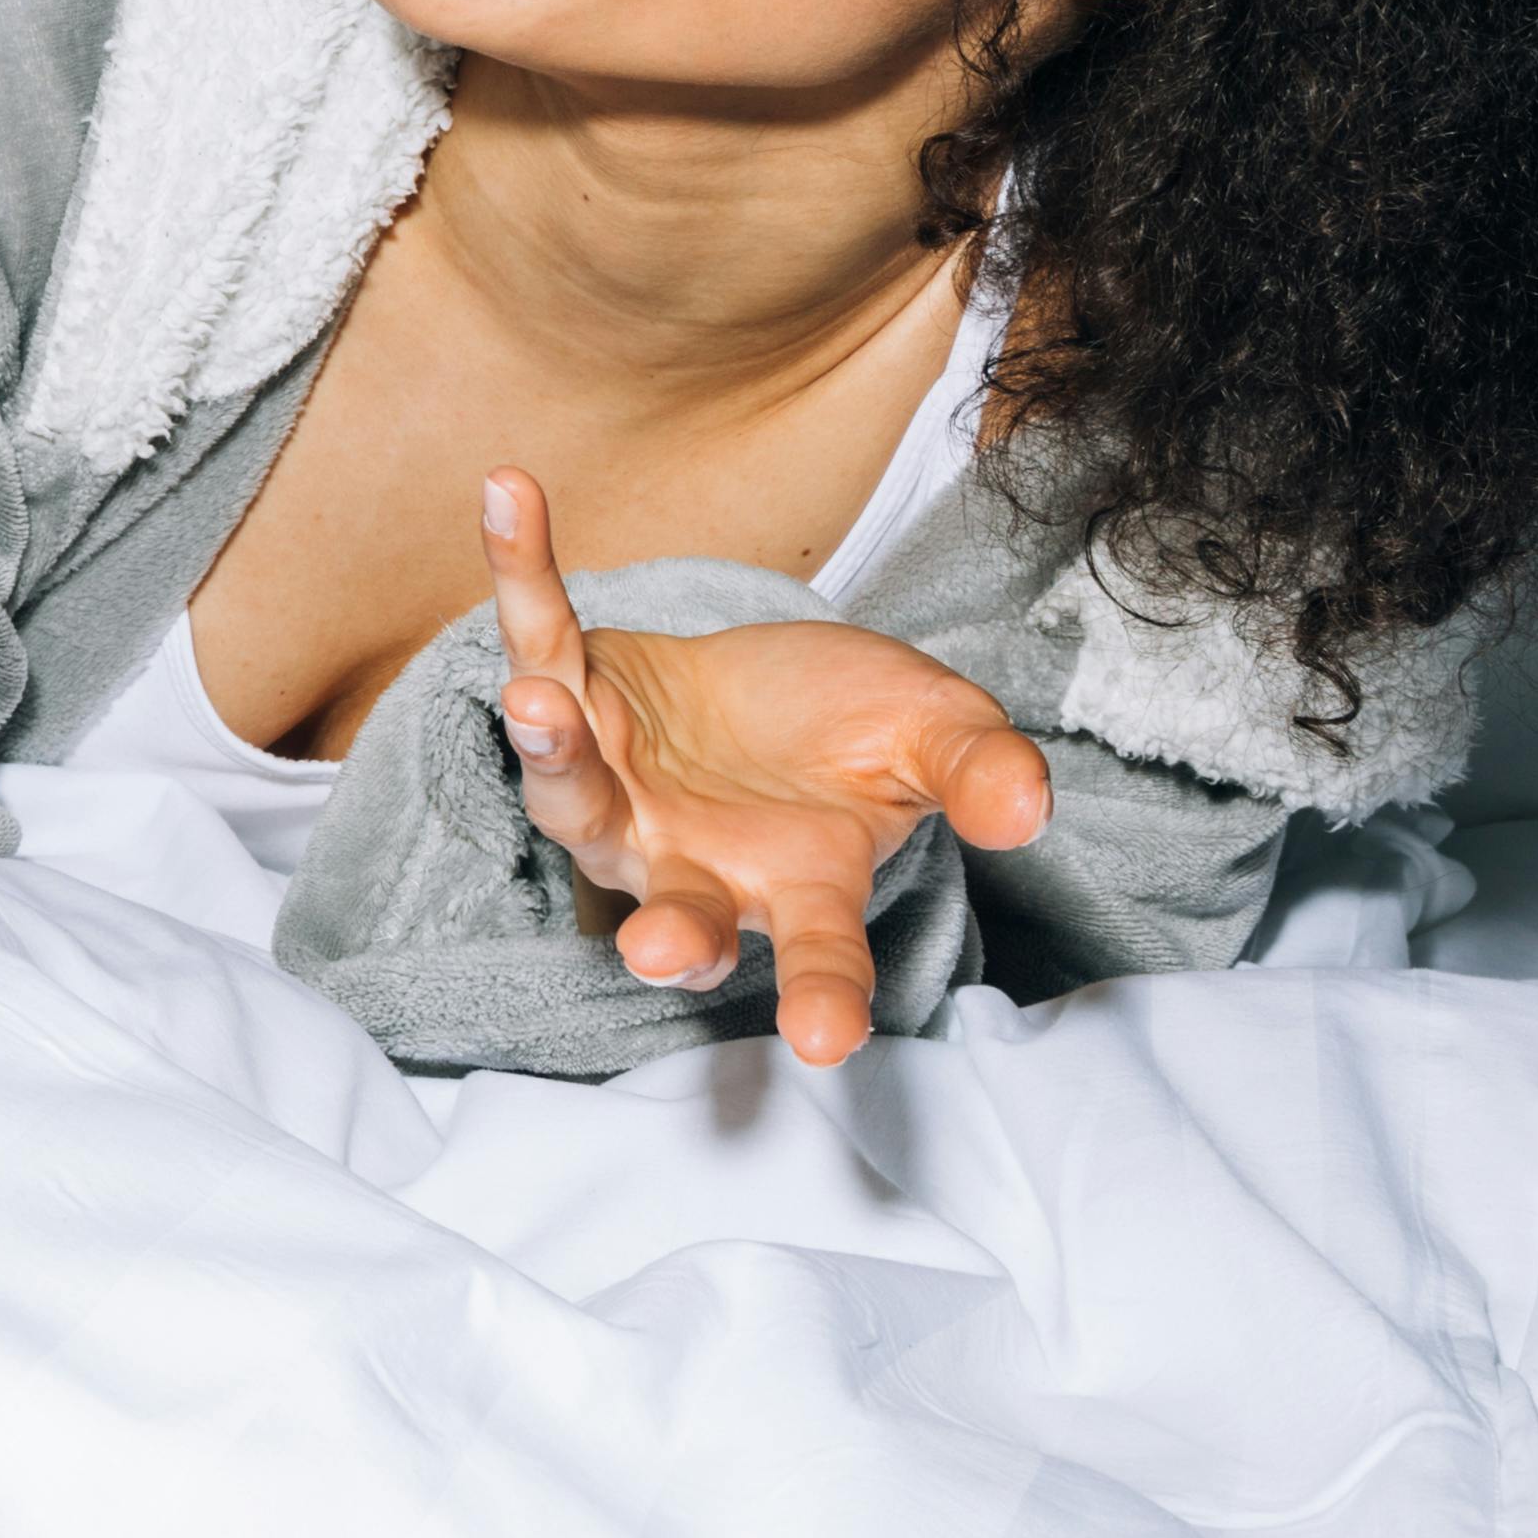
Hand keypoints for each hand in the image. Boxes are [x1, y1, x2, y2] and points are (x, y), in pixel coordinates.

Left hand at [481, 470, 1055, 1068]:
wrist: (782, 683)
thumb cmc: (857, 730)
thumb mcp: (935, 737)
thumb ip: (977, 773)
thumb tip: (1027, 810)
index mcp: (794, 883)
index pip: (819, 952)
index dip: (825, 996)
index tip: (829, 1044)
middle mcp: (690, 859)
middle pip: (676, 913)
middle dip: (669, 935)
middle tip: (658, 947)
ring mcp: (616, 790)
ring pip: (571, 795)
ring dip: (551, 753)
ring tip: (540, 701)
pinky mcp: (574, 698)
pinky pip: (537, 637)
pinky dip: (520, 569)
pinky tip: (510, 493)